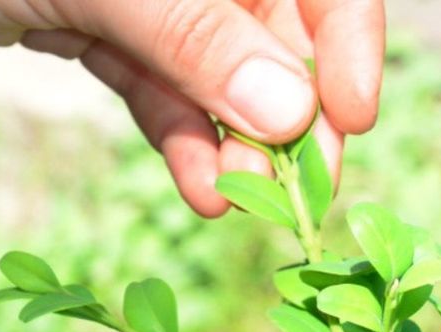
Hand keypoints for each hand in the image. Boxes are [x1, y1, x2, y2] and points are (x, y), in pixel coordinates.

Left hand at [0, 0, 384, 215]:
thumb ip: (189, 34)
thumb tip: (292, 112)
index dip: (341, 35)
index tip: (350, 119)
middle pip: (268, 19)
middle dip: (290, 107)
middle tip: (305, 193)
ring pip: (215, 61)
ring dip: (236, 137)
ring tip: (248, 204)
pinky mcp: (90, 22)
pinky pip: (158, 84)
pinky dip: (181, 138)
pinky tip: (204, 191)